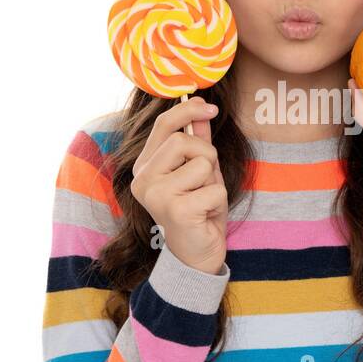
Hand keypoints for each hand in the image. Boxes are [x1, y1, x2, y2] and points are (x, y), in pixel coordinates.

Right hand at [129, 95, 227, 274]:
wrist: (196, 255)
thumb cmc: (198, 210)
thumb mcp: (199, 171)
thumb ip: (198, 141)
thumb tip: (202, 109)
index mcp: (144, 167)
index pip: (163, 126)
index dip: (187, 111)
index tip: (211, 106)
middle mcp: (143, 180)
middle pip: (183, 141)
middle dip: (206, 155)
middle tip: (206, 179)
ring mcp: (156, 195)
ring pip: (202, 163)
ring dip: (213, 180)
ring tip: (204, 199)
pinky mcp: (175, 211)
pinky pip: (214, 188)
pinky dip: (219, 200)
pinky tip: (206, 215)